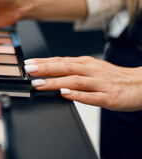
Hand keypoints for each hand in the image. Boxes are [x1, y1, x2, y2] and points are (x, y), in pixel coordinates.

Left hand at [25, 56, 141, 110]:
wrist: (141, 84)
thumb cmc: (113, 77)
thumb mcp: (91, 67)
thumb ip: (72, 68)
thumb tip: (49, 68)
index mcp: (85, 63)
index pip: (60, 60)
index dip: (43, 62)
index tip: (27, 63)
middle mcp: (91, 71)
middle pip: (65, 68)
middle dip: (45, 68)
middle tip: (28, 70)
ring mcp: (100, 84)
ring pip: (75, 81)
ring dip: (56, 82)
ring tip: (39, 84)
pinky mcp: (108, 98)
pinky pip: (92, 97)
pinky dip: (78, 95)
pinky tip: (65, 94)